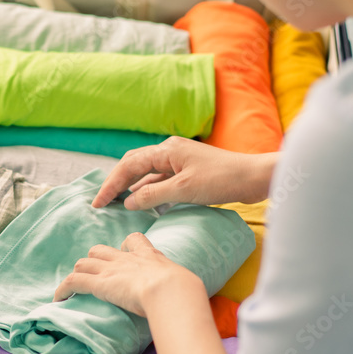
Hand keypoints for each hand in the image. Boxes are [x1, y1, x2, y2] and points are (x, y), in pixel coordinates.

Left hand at [53, 232, 205, 317]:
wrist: (171, 290)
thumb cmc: (183, 290)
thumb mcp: (184, 284)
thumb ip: (182, 290)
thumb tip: (190, 305)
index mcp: (149, 256)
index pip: (134, 240)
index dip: (125, 247)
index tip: (123, 254)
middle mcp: (126, 259)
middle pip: (100, 250)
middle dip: (94, 261)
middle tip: (94, 275)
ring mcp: (111, 270)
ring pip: (83, 263)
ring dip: (77, 274)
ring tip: (73, 288)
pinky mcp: (99, 283)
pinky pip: (73, 281)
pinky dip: (63, 289)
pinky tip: (58, 298)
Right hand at [91, 137, 276, 210]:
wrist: (254, 178)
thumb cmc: (222, 179)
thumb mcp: (184, 189)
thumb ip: (153, 194)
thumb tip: (129, 201)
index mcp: (166, 150)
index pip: (129, 166)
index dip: (111, 184)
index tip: (97, 202)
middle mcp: (170, 151)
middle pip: (134, 165)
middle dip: (116, 183)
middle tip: (101, 202)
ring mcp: (179, 161)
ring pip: (147, 173)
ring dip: (131, 187)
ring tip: (116, 203)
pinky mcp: (188, 172)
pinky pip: (160, 180)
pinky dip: (148, 190)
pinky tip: (142, 202)